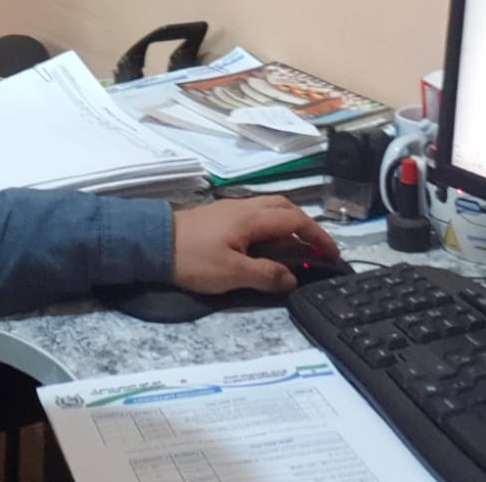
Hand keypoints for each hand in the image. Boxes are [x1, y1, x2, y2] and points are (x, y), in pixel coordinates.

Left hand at [170, 197, 340, 294]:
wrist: (152, 243)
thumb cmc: (193, 259)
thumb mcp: (233, 273)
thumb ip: (266, 275)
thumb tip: (292, 278)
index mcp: (252, 218)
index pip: (296, 220)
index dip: (317, 235)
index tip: (333, 252)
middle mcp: (245, 207)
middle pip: (285, 208)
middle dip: (306, 226)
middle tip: (317, 249)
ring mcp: (231, 209)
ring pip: (270, 210)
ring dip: (288, 226)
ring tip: (295, 250)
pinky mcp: (219, 217)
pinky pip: (256, 216)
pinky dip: (271, 227)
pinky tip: (266, 246)